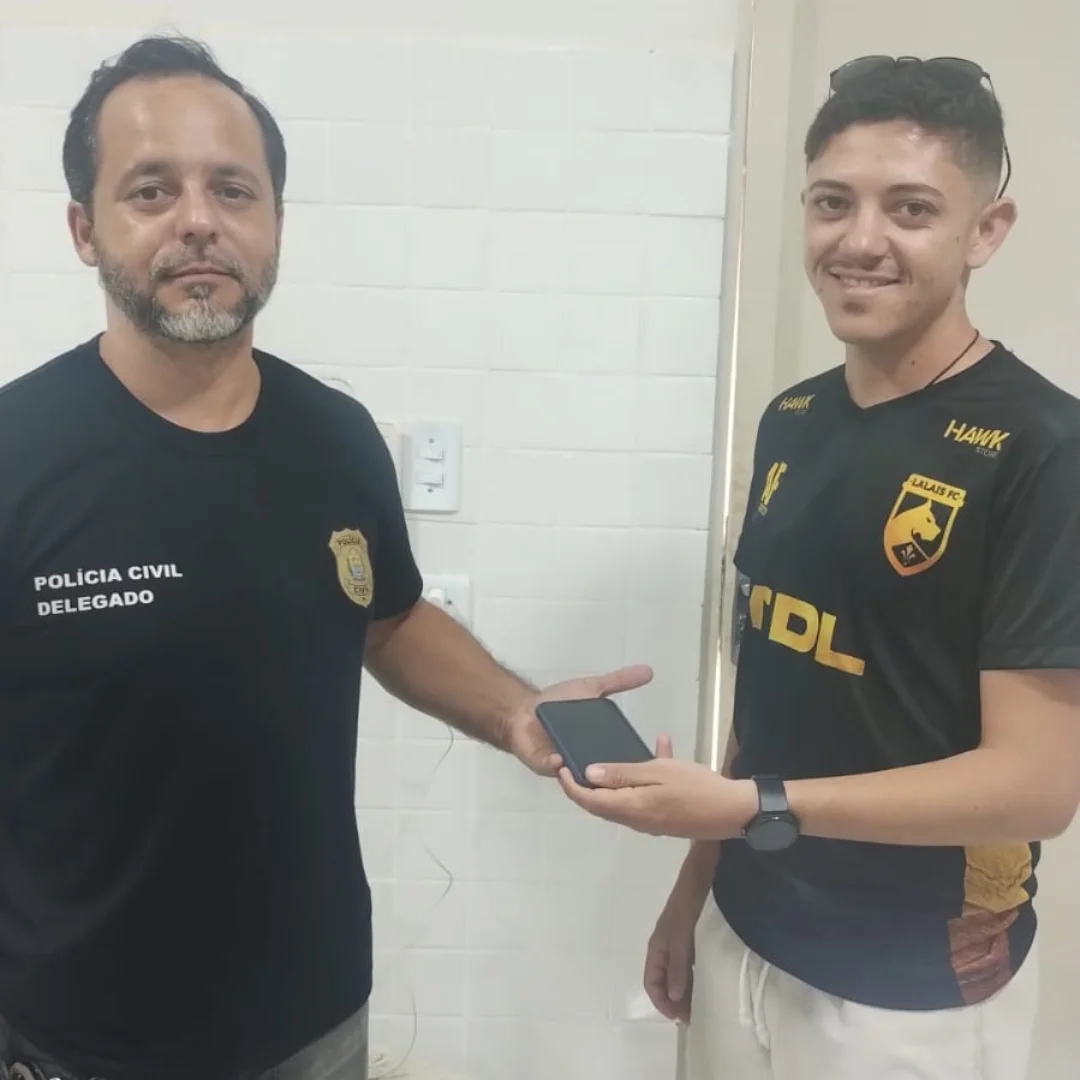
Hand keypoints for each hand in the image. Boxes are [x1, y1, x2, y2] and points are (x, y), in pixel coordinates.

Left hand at [505, 664, 653, 775]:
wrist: (525, 708)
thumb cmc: (558, 703)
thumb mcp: (592, 687)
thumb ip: (619, 681)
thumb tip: (648, 671)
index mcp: (599, 744)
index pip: (620, 755)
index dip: (633, 757)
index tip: (649, 757)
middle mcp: (585, 758)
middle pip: (602, 769)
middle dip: (612, 769)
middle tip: (623, 768)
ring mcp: (564, 763)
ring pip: (578, 774)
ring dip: (584, 771)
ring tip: (591, 767)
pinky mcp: (543, 764)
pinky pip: (551, 768)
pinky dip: (555, 764)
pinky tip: (559, 758)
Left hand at [557, 735, 756, 838]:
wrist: (733, 812)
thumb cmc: (695, 788)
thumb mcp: (657, 773)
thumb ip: (622, 774)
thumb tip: (588, 775)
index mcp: (629, 808)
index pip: (589, 801)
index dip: (571, 786)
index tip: (561, 767)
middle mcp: (635, 819)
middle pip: (601, 803)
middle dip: (587, 784)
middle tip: (578, 759)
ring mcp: (650, 821)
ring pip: (622, 797)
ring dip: (617, 777)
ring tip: (617, 750)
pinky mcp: (665, 817)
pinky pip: (644, 795)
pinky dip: (643, 777)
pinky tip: (662, 746)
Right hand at [645, 883, 705, 1023]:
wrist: (702, 874)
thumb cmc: (688, 905)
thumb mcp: (682, 936)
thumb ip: (678, 965)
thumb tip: (673, 997)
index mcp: (657, 947)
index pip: (652, 982)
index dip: (662, 1002)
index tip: (679, 1018)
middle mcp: (666, 947)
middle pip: (664, 981)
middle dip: (675, 1000)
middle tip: (694, 1017)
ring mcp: (680, 942)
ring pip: (678, 974)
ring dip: (686, 990)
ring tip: (702, 1006)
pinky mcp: (693, 938)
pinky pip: (690, 964)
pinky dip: (696, 977)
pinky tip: (709, 983)